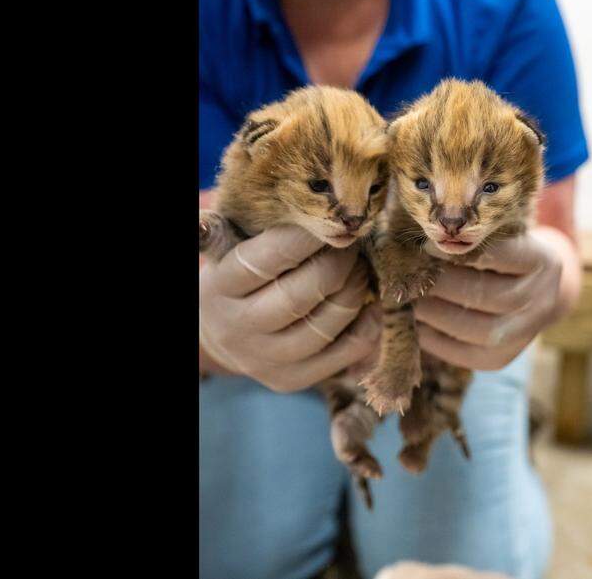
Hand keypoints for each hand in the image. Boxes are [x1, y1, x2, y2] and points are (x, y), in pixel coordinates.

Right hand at [199, 225, 380, 391]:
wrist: (222, 334)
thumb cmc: (236, 276)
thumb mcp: (227, 248)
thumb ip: (233, 227)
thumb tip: (221, 211)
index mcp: (221, 286)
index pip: (267, 259)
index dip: (305, 239)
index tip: (330, 221)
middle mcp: (239, 327)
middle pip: (300, 295)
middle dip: (337, 264)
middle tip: (353, 244)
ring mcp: (266, 359)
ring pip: (326, 325)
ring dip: (355, 290)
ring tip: (361, 268)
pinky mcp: (292, 380)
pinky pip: (345, 352)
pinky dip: (367, 323)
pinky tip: (370, 301)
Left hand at [414, 227, 579, 370]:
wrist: (530, 294)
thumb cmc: (503, 257)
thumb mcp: (500, 239)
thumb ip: (474, 240)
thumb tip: (426, 246)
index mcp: (542, 262)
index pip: (503, 255)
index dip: (463, 252)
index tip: (428, 245)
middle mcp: (541, 300)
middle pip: (486, 294)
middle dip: (441, 285)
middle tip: (410, 275)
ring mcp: (525, 334)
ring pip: (476, 329)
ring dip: (435, 314)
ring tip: (409, 299)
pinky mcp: (502, 359)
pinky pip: (466, 354)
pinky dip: (435, 340)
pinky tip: (416, 324)